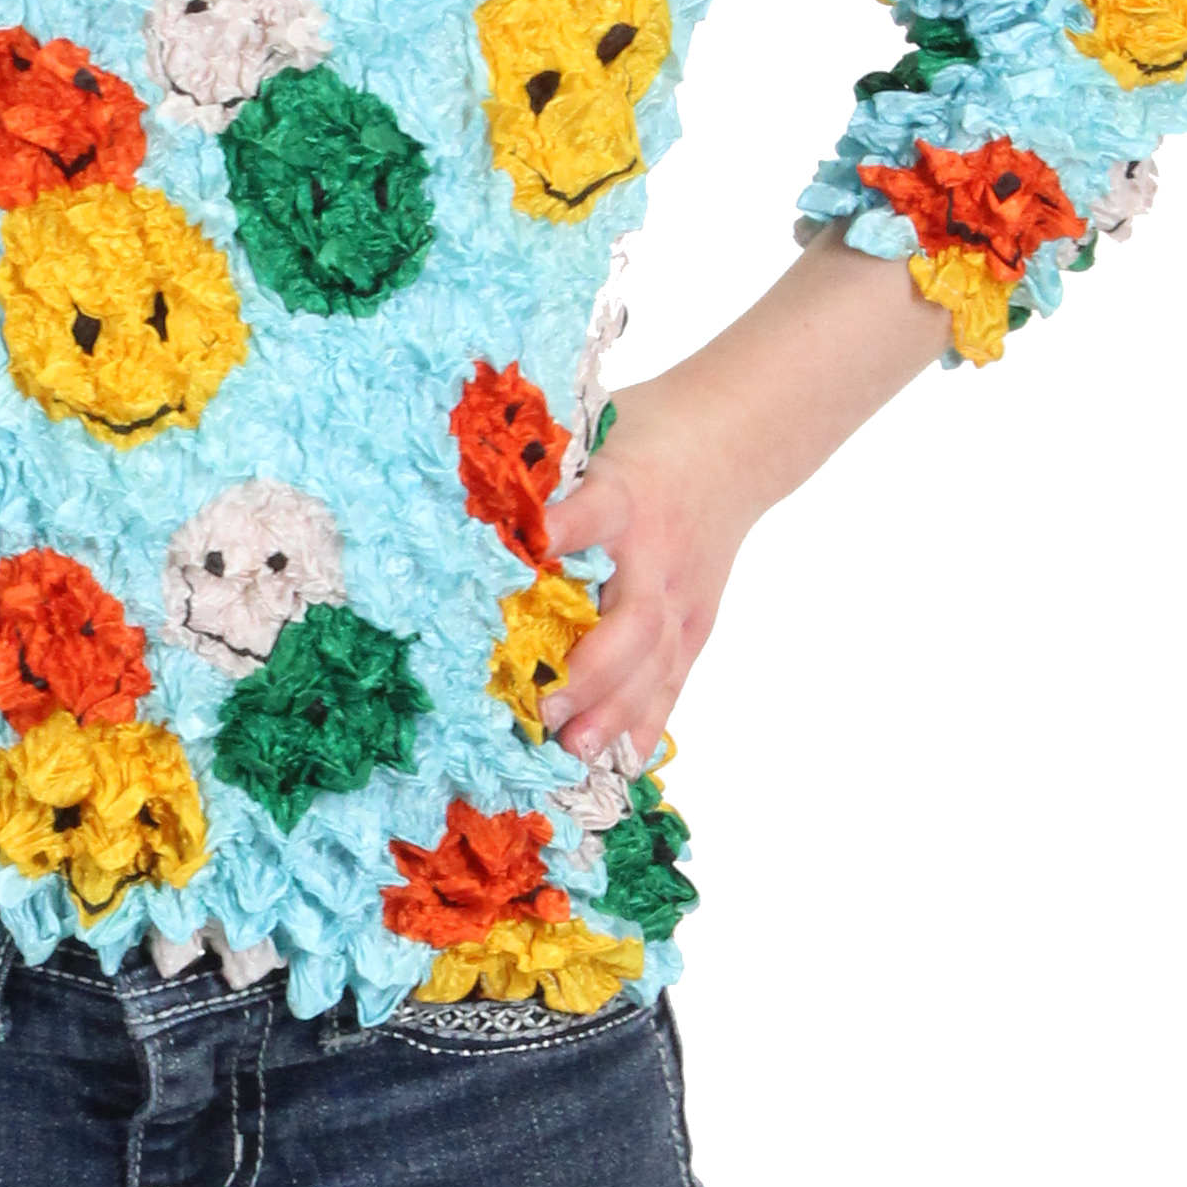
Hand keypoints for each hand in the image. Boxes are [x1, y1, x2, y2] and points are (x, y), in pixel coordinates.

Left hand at [533, 385, 763, 767]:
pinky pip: (673, 678)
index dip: (562, 530)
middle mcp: (656, 551)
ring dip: (615, 710)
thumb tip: (453, 476)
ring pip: (656, 661)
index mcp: (625, 491)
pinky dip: (647, 720)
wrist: (733, 443)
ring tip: (575, 749)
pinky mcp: (696, 620)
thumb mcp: (591, 427)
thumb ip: (540, 462)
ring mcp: (682, 593)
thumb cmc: (643, 432)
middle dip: (592, 669)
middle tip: (545, 706)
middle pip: (635, 618)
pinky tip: (619, 759)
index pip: (596, 511)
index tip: (525, 549)